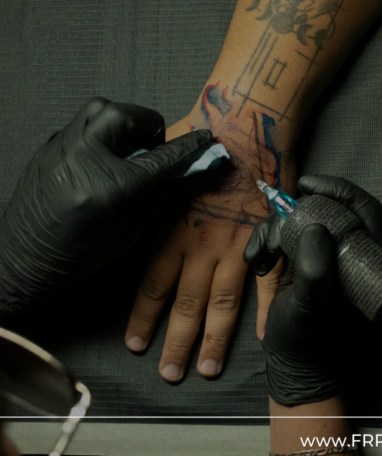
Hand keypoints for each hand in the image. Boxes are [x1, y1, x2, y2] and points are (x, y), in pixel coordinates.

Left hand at [0, 97, 211, 322]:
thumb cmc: (75, 258)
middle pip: (124, 115)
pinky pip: (80, 126)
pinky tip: (104, 159)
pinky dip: (100, 134)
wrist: (20, 262)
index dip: (186, 148)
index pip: (159, 158)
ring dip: (122, 122)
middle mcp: (80, 160)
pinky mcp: (47, 149)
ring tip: (128, 147)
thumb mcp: (126, 235)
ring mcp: (59, 150)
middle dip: (147, 124)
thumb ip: (154, 198)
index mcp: (106, 188)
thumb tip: (178, 173)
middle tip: (154, 145)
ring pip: (98, 110)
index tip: (203, 139)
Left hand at [123, 96, 289, 381]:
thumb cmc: (203, 136)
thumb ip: (152, 192)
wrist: (248, 123)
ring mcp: (238, 246)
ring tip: (208, 368)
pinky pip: (269, 283)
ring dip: (214, 339)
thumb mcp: (163, 166)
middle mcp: (202, 245)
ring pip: (223, 304)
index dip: (144, 317)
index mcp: (174, 229)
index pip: (153, 284)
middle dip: (177, 343)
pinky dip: (268, 312)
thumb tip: (134, 194)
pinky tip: (268, 338)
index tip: (136, 344)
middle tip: (171, 374)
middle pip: (186, 305)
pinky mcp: (269, 239)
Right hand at [243, 175, 381, 403]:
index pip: (364, 210)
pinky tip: (256, 261)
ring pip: (302, 219)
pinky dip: (267, 242)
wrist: (292, 363)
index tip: (309, 186)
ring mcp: (324, 254)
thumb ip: (317, 270)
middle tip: (276, 228)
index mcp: (365, 260)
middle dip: (295, 213)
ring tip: (260, 256)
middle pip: (327, 208)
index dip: (340, 191)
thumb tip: (316, 228)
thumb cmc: (308, 340)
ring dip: (274, 231)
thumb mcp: (312, 307)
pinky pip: (285, 235)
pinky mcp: (303, 259)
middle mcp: (348, 251)